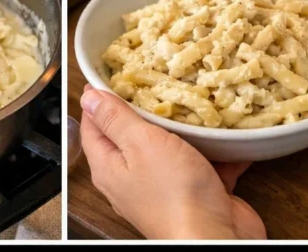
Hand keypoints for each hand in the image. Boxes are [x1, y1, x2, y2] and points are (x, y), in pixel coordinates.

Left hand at [79, 87, 264, 239]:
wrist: (215, 238)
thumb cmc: (174, 193)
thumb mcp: (139, 143)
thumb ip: (114, 119)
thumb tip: (88, 98)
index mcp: (109, 166)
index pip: (93, 123)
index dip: (99, 97)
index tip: (111, 71)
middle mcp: (131, 177)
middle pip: (130, 132)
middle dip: (143, 103)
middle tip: (154, 75)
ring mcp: (163, 185)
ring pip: (168, 144)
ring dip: (180, 123)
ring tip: (189, 93)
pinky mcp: (194, 190)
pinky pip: (200, 159)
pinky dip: (211, 145)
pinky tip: (219, 124)